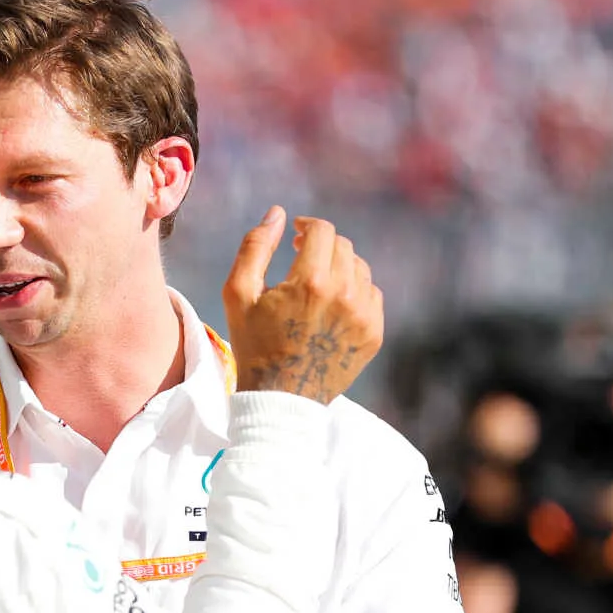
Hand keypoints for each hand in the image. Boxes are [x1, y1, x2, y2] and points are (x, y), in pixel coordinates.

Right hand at [220, 206, 382, 401]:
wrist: (280, 399)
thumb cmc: (253, 344)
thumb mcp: (239, 293)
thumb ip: (255, 246)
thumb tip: (278, 214)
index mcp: (311, 282)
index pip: (322, 231)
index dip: (308, 227)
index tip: (297, 238)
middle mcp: (345, 295)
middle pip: (342, 246)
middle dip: (322, 247)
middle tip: (303, 260)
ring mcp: (364, 316)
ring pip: (359, 268)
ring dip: (339, 267)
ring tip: (317, 285)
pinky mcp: (374, 334)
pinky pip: (372, 294)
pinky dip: (354, 292)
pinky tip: (332, 306)